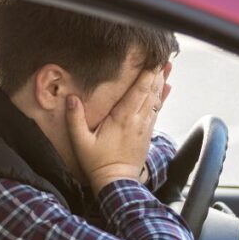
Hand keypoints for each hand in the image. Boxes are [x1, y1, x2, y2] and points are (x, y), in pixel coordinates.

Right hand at [67, 63, 171, 194]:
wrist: (116, 183)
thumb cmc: (97, 163)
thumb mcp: (81, 142)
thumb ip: (75, 119)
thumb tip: (71, 98)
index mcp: (122, 118)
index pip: (137, 91)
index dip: (146, 75)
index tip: (152, 60)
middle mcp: (137, 120)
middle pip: (150, 92)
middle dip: (156, 73)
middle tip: (162, 56)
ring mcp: (144, 127)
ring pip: (156, 99)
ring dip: (161, 82)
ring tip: (167, 66)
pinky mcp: (147, 134)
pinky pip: (157, 110)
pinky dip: (162, 97)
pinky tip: (167, 88)